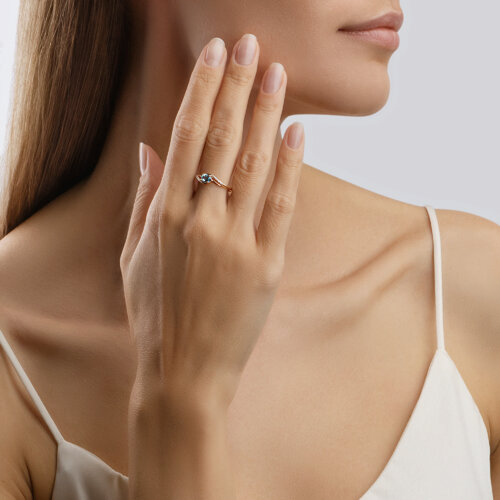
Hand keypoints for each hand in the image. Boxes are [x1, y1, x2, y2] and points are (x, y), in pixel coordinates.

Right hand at [120, 33, 304, 410]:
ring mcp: (237, 242)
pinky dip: (292, 166)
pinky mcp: (267, 264)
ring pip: (255, 165)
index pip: (184, 137)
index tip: (215, 56)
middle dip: (237, 88)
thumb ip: (144, 199)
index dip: (201, 92)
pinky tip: (298, 132)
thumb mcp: (133, 256)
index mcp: (165, 217)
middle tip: (251, 46)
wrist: (184, 370)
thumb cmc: (154, 314)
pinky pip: (283, 205)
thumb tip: (148, 150)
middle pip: (222, 141)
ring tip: (277, 74)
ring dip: (267, 115)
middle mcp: (201, 222)